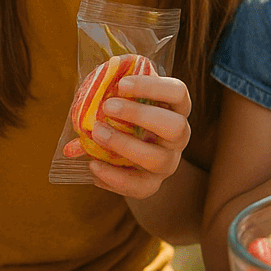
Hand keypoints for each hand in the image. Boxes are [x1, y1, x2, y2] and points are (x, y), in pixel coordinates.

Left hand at [65, 74, 192, 199]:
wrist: (132, 162)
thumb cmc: (127, 122)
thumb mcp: (123, 104)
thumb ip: (111, 94)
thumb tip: (92, 92)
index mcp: (176, 109)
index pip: (178, 93)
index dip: (153, 87)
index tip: (122, 84)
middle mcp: (179, 136)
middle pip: (176, 126)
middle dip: (141, 115)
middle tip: (108, 106)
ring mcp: (168, 162)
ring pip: (158, 159)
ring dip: (124, 145)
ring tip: (97, 133)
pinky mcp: (152, 184)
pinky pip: (139, 186)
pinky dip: (113, 177)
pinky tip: (93, 165)